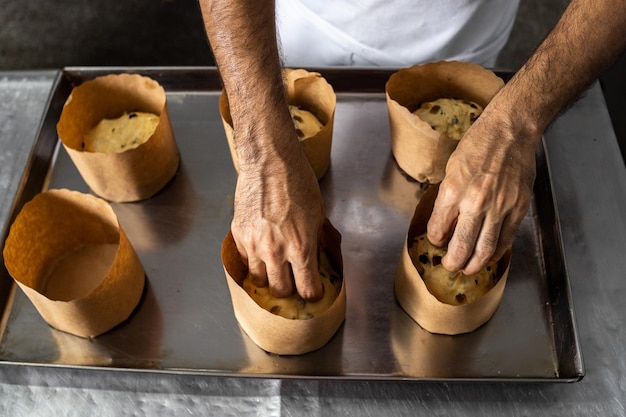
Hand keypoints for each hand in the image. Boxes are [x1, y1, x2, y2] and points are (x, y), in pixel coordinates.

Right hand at [231, 136, 324, 300]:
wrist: (269, 161)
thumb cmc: (297, 181)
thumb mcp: (317, 214)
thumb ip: (315, 241)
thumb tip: (316, 259)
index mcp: (301, 248)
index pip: (307, 289)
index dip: (313, 293)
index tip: (314, 291)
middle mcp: (275, 252)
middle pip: (281, 291)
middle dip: (290, 289)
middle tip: (294, 281)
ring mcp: (253, 245)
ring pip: (258, 280)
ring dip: (268, 278)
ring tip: (275, 268)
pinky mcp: (238, 235)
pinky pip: (245, 261)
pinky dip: (253, 261)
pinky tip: (261, 251)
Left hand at [426, 103, 538, 274]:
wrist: (510, 131)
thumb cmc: (478, 145)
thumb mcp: (451, 169)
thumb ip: (447, 199)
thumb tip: (444, 224)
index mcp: (453, 191)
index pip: (439, 229)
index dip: (436, 240)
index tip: (436, 243)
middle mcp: (476, 202)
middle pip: (462, 246)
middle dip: (453, 262)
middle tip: (450, 266)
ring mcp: (500, 207)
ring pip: (485, 249)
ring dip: (474, 264)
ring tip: (467, 269)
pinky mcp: (519, 208)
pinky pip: (506, 239)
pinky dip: (496, 252)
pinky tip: (489, 257)